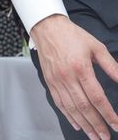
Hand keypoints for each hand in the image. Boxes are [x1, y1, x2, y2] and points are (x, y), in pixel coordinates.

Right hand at [32, 14, 117, 139]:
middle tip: (105, 137)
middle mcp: (67, 77)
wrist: (47, 28)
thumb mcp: (96, 47)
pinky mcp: (49, 81)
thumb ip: (111, 66)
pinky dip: (68, 116)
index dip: (108, 114)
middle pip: (84, 107)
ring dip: (84, 124)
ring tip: (94, 136)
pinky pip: (59, 103)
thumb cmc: (71, 35)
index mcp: (81, 68)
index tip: (116, 125)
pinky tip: (77, 123)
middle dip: (96, 125)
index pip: (97, 97)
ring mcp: (57, 80)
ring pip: (71, 108)